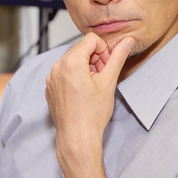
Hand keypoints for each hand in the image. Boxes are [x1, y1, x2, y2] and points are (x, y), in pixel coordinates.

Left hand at [45, 33, 133, 164]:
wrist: (77, 138)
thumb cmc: (92, 114)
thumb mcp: (109, 82)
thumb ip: (117, 58)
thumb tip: (127, 41)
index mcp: (71, 62)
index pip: (91, 39)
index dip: (104, 50)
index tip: (107, 65)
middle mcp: (57, 67)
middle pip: (80, 48)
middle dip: (94, 58)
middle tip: (102, 75)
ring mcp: (51, 78)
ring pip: (71, 60)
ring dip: (85, 67)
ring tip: (93, 85)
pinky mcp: (50, 88)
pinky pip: (63, 72)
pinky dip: (74, 76)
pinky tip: (82, 92)